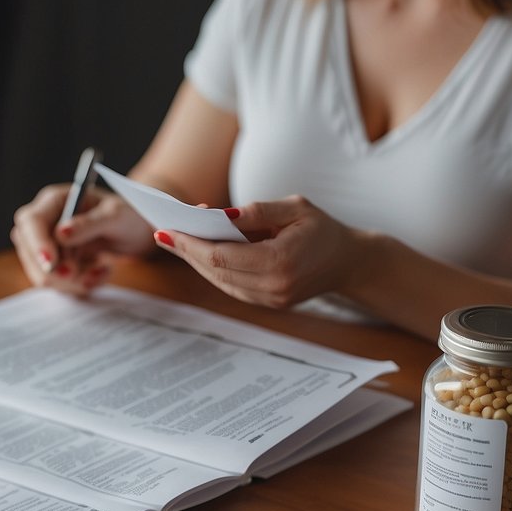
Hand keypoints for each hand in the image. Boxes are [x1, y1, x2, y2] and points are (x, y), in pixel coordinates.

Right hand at [11, 184, 153, 293]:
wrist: (137, 230)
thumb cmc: (127, 214)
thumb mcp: (115, 215)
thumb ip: (88, 224)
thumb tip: (61, 233)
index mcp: (55, 201)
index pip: (31, 222)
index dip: (37, 245)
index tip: (52, 264)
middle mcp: (46, 223)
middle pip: (30, 253)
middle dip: (57, 270)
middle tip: (87, 273)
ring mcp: (48, 246)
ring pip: (43, 275)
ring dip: (75, 280)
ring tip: (103, 268)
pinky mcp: (58, 265)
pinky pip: (60, 285)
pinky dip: (82, 283)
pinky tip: (101, 271)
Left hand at [152, 195, 358, 307]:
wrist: (349, 263)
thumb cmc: (323, 229)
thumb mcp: (296, 208)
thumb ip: (258, 212)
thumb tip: (220, 215)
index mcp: (280, 262)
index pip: (222, 257)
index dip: (191, 244)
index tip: (167, 230)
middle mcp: (273, 287)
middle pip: (215, 271)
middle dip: (186, 251)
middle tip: (162, 232)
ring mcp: (271, 300)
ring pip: (220, 282)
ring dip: (196, 261)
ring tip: (175, 239)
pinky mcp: (268, 303)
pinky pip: (231, 286)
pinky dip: (213, 268)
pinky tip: (199, 252)